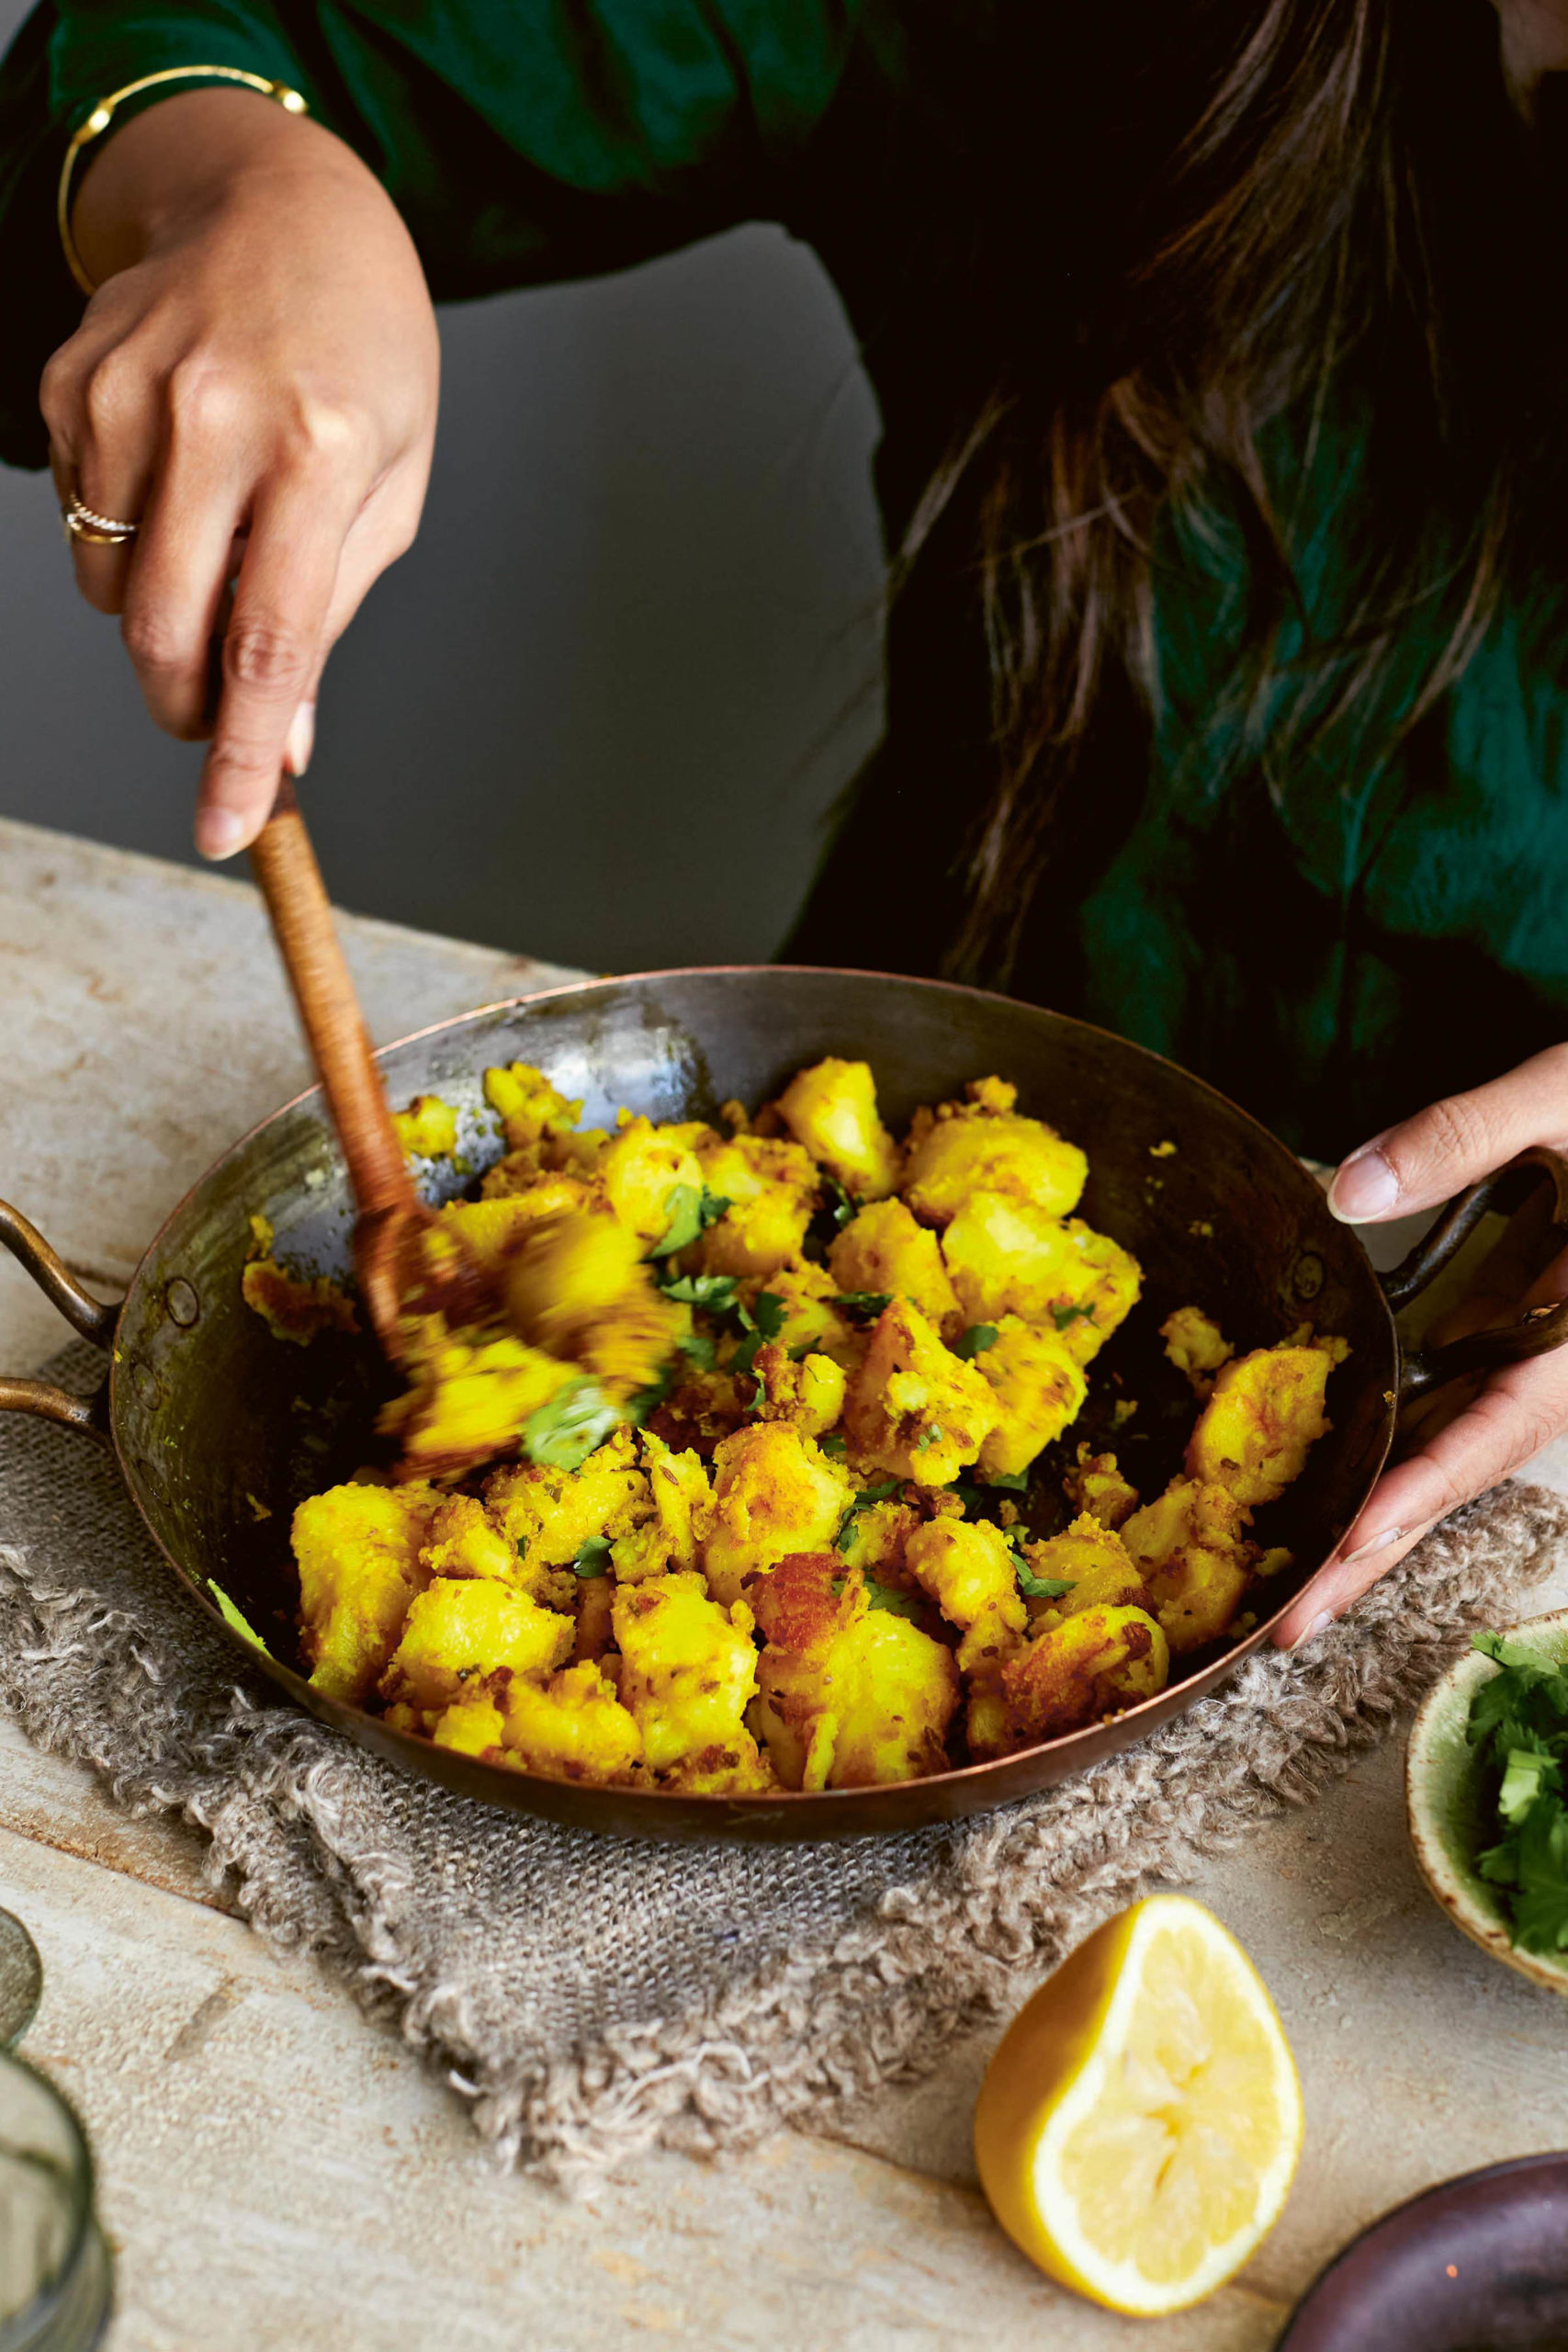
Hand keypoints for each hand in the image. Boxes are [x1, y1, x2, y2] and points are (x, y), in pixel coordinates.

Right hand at [40, 89, 438, 855]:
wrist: (283, 203)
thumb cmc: (363, 355)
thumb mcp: (390, 486)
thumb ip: (330, 615)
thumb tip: (288, 743)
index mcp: (319, 448)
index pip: (270, 642)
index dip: (245, 755)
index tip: (227, 833)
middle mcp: (215, 415)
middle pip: (165, 630)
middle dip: (187, 707)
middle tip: (215, 722)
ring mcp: (130, 390)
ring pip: (111, 587)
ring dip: (158, 618)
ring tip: (219, 553)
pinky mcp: (74, 379)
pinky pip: (80, 520)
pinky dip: (126, 539)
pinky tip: (178, 480)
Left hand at [1273, 1044, 1567, 1645]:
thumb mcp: (1562, 1100)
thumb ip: (1462, 1137)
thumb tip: (1349, 1191)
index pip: (1504, 1423)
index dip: (1430, 1481)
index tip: (1362, 1532)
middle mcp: (1557, 1364)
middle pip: (1462, 1471)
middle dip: (1380, 1550)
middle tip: (1295, 1621)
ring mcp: (1526, 1360)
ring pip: (1446, 1457)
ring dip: (1372, 1525)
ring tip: (1291, 1594)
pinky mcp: (1500, 1343)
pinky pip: (1440, 1415)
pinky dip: (1383, 1465)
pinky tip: (1317, 1498)